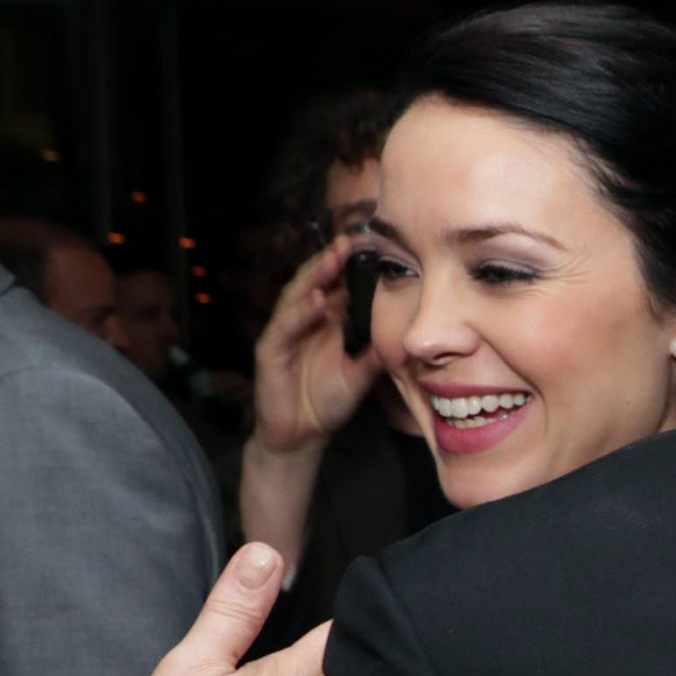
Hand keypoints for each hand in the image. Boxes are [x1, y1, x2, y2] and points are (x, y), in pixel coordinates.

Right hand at [251, 236, 385, 457]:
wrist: (301, 435)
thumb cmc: (327, 401)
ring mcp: (285, 333)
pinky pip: (284, 327)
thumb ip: (376, 355)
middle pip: (317, 283)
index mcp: (326, 322)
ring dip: (315, 277)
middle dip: (333, 261)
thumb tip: (405, 337)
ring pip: (297, 297)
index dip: (352, 267)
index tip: (374, 247)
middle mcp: (304, 321)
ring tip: (334, 259)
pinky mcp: (270, 351)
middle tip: (352, 240)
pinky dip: (299, 313)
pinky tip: (315, 301)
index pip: (338, 287)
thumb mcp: (360, 375)